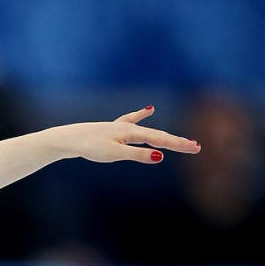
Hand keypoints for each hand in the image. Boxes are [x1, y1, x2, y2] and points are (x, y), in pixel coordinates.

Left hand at [51, 106, 200, 163]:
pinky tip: (149, 109)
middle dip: (177, 142)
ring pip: (148, 130)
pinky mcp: (112, 130)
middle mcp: (128, 127)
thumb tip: (160, 156)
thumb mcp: (114, 154)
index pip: (161, 140)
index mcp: (131, 133)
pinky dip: (141, 116)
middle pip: (158, 134)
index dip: (179, 145)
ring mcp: (120, 127)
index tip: (196, 148)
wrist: (68, 138)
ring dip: (164, 135)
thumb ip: (137, 154)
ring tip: (180, 139)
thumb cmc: (90, 147)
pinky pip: (131, 121)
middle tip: (196, 147)